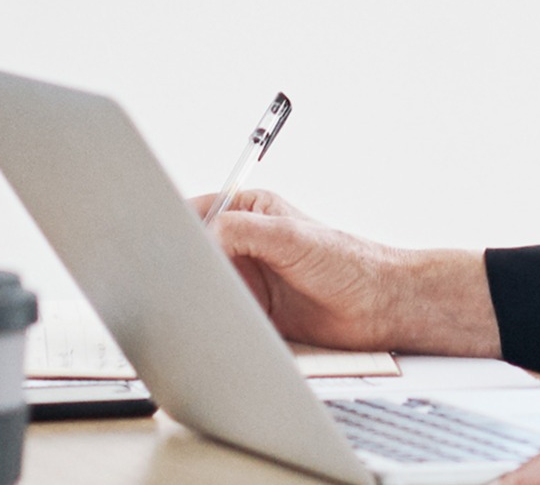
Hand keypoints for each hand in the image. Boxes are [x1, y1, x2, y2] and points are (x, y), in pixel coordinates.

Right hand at [197, 191, 490, 355]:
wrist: (380, 308)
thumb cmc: (347, 262)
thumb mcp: (289, 236)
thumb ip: (241, 231)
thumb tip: (201, 239)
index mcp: (248, 212)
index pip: (196, 214)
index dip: (173, 228)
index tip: (159, 245)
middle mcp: (243, 245)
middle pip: (193, 254)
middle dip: (181, 267)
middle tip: (169, 282)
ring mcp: (247, 281)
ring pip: (204, 287)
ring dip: (197, 297)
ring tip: (193, 304)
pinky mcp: (253, 314)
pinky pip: (221, 316)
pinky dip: (213, 322)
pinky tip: (212, 326)